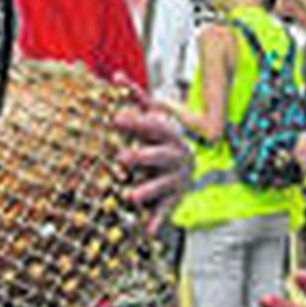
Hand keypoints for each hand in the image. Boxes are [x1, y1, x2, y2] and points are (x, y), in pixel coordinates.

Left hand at [111, 75, 191, 235]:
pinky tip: (147, 230)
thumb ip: (136, 98)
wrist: (189, 163)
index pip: (154, 125)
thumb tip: (116, 77)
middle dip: (141, 156)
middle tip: (120, 158)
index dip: (136, 122)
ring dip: (148, 190)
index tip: (115, 118)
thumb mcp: (153, 116)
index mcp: (169, 133)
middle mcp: (177, 155)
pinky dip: (157, 220)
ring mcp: (177, 178)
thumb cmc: (162, 138)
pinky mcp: (175, 197)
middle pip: (160, 155)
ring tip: (130, 196)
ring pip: (164, 184)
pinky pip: (166, 210)